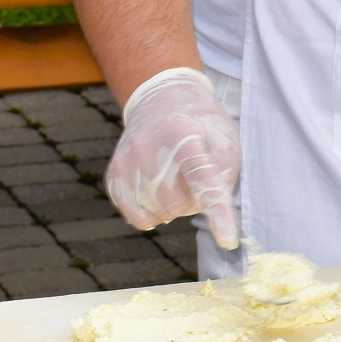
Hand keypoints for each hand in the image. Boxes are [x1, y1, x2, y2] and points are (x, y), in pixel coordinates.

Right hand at [104, 66, 239, 248]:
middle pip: (179, 203)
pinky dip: (153, 212)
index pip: (201, 178)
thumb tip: (212, 207)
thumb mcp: (224, 136)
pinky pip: (137, 217)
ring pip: (159, 213)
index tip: (227, 241)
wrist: (159, 100)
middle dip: (193, 200)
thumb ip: (224, 170)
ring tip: (176, 177)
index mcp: (182, 132)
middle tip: (194, 178)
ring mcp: (126, 162)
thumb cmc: (200, 123)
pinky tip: (158, 190)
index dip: (216, 212)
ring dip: (174, 206)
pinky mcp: (113, 176)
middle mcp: (148, 146)